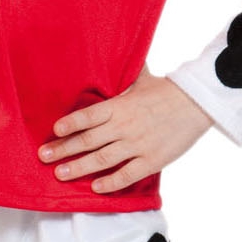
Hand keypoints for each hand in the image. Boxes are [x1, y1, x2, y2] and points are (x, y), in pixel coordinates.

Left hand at [38, 68, 213, 194]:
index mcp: (120, 105)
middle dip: (63, 150)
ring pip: (102, 160)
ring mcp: (138, 145)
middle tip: (43, 157)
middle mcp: (125, 126)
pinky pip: (126, 175)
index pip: (88, 116)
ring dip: (78, 168)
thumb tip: (110, 54)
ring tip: (60, 174)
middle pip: (88, 140)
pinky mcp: (152, 160)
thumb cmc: (167, 90)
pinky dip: (110, 182)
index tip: (53, 132)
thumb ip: (122, 76)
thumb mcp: (141, 79)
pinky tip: (95, 186)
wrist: (198, 104)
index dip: (70, 124)